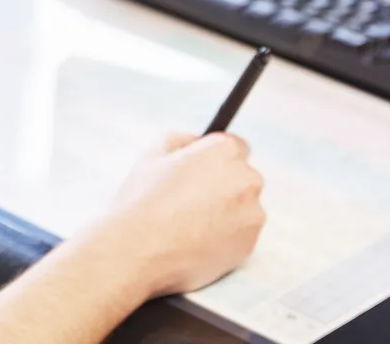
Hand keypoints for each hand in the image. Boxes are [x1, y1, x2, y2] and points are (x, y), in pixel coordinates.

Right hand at [98, 132, 265, 298]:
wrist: (138, 251)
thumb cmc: (143, 200)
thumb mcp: (154, 153)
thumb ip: (182, 139)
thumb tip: (196, 143)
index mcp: (224, 151)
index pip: (236, 147)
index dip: (217, 159)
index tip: (203, 172)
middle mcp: (246, 179)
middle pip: (244, 177)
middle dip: (225, 184)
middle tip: (194, 200)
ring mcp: (251, 213)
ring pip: (246, 207)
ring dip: (229, 211)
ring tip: (194, 224)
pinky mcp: (249, 244)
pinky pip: (243, 234)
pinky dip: (228, 237)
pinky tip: (200, 241)